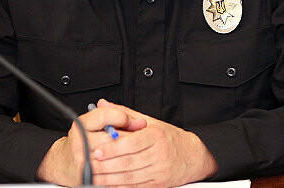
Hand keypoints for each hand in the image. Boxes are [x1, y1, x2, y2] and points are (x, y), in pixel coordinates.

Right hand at [36, 100, 146, 185]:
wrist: (66, 163)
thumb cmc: (85, 140)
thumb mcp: (96, 123)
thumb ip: (117, 116)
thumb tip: (140, 122)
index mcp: (81, 125)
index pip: (103, 116)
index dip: (122, 117)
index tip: (136, 121)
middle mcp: (79, 142)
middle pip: (112, 138)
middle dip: (131, 137)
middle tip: (146, 139)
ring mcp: (82, 161)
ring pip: (114, 157)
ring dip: (131, 155)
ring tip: (142, 153)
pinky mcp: (87, 177)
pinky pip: (111, 175)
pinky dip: (125, 172)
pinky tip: (134, 168)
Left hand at [90, 100, 217, 186]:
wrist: (193, 157)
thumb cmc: (170, 138)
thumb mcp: (151, 122)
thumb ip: (125, 114)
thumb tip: (104, 104)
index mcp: (157, 136)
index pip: (132, 143)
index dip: (113, 148)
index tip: (97, 150)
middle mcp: (159, 154)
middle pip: (128, 162)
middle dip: (106, 165)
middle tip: (90, 164)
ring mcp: (159, 171)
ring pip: (130, 177)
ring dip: (109, 178)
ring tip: (94, 177)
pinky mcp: (158, 185)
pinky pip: (136, 187)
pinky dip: (120, 187)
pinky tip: (109, 185)